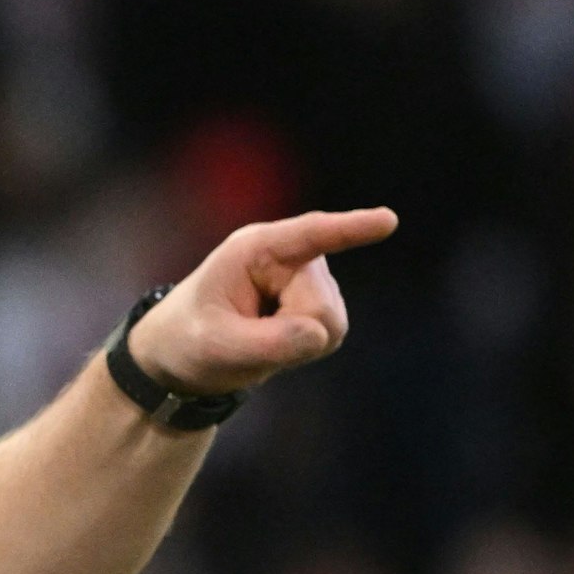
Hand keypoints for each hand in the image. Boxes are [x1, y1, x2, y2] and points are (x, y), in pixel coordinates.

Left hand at [128, 208, 398, 394]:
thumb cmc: (190, 339)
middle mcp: (291, 257)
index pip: (310, 235)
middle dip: (290, 335)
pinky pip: (330, 336)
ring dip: (294, 343)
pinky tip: (273, 339)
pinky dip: (302, 348)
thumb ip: (267, 343)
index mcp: (255, 250)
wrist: (185, 353)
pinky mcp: (320, 303)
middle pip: (320, 308)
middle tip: (245, 337)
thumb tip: (320, 335)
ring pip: (330, 325)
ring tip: (256, 335)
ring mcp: (310, 279)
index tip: (388, 220)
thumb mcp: (216, 346)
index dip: (350, 228)